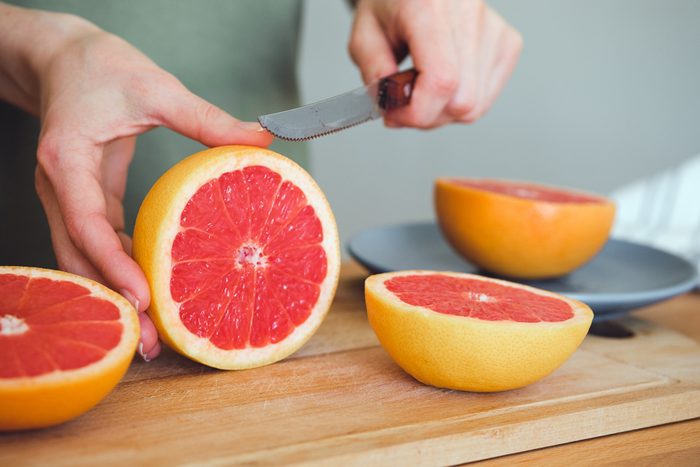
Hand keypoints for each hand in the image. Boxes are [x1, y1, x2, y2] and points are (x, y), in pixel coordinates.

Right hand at [31, 19, 271, 360]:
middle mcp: (59, 186)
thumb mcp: (156, 87)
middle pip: (80, 257)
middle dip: (113, 301)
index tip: (145, 297)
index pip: (87, 222)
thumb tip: (262, 141)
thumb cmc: (100, 67)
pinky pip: (95, 244)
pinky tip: (146, 293)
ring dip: (115, 296)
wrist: (61, 57)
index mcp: (68, 160)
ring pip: (83, 259)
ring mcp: (66, 197)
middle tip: (150, 343)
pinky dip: (118, 271)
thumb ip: (207, 118)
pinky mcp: (82, 199)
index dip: (113, 264)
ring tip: (150, 336)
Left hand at [349, 0, 522, 127]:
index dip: (417, 112)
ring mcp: (493, 30)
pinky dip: (460, 102)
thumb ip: (373, 72)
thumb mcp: (363, 34)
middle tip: (404, 103)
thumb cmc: (391, 2)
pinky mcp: (508, 43)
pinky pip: (486, 98)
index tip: (395, 115)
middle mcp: (468, 15)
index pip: (442, 80)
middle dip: (427, 116)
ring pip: (475, 106)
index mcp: (429, 8)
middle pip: (462, 102)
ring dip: (443, 112)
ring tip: (422, 88)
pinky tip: (444, 84)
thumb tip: (394, 107)